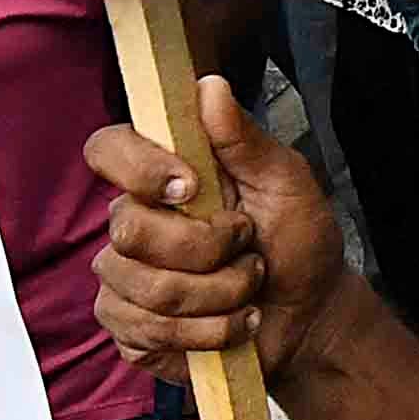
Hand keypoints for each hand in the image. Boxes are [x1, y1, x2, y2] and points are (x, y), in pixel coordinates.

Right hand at [85, 77, 354, 388]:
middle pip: (129, 231)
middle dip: (207, 249)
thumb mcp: (286, 183)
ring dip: (219, 295)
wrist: (311, 315)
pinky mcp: (130, 330)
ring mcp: (124, 279)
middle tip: (247, 248)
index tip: (190, 187)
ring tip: (249, 288)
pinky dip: (209, 332)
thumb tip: (210, 86)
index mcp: (163, 176)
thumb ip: (245, 139)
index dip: (138, 168)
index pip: (107, 150)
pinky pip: (148, 332)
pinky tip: (235, 324)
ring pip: (146, 289)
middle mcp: (133, 223)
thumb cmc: (296, 241)